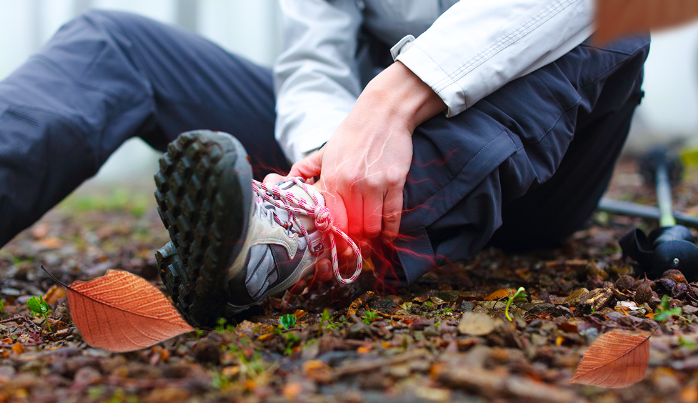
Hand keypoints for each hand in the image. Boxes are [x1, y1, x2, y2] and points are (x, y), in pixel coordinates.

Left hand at [287, 62, 445, 243]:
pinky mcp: (394, 182)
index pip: (329, 220)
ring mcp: (374, 185)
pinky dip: (390, 231)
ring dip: (371, 235)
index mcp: (331, 178)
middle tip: (354, 242)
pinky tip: (386, 234)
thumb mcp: (325, 151)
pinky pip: (393, 217)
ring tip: (369, 235)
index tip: (335, 239)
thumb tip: (286, 181)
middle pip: (351, 228)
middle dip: (353, 239)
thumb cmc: (352, 133)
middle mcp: (351, 184)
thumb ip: (305, 169)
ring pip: (372, 227)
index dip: (333, 235)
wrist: (382, 113)